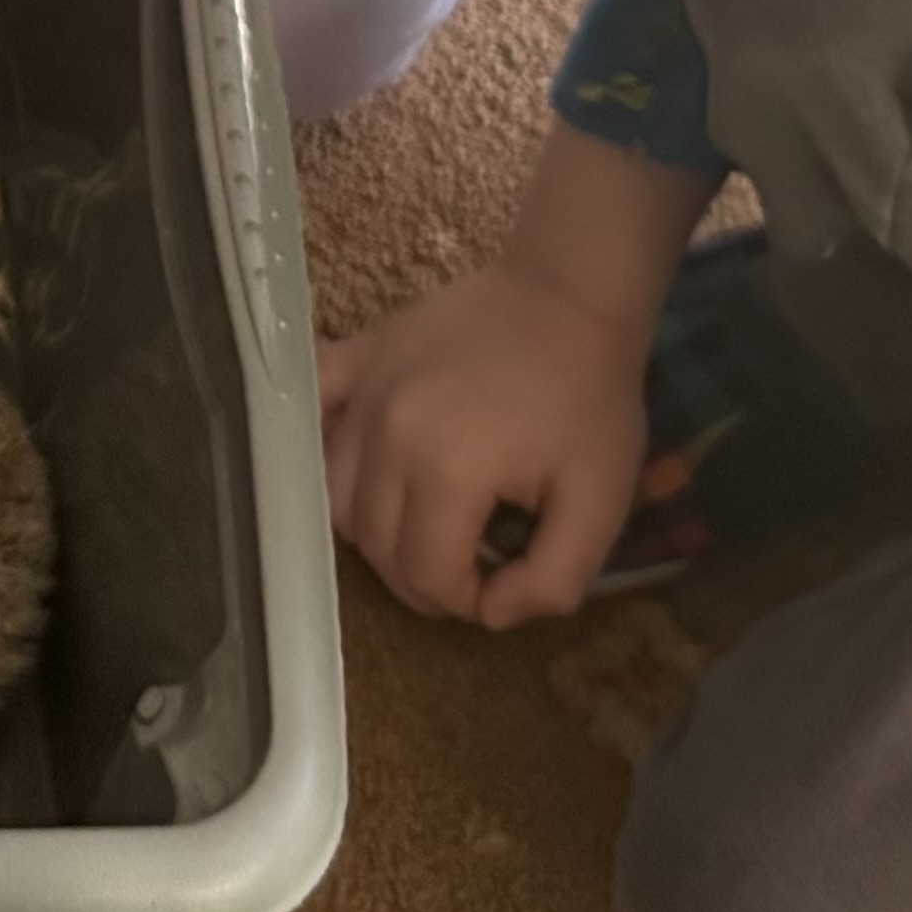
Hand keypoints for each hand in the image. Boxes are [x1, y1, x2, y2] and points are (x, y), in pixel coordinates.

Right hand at [317, 137, 706, 625]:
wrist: (567, 295)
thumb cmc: (590, 401)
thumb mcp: (601, 504)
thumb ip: (552, 581)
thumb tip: (490, 616)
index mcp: (447, 472)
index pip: (424, 576)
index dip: (465, 600)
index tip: (502, 580)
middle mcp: (386, 435)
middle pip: (375, 545)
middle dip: (421, 573)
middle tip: (468, 559)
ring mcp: (362, 392)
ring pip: (334, 496)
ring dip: (377, 527)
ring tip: (425, 520)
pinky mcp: (354, 357)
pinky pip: (310, 416)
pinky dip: (321, 451)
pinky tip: (360, 464)